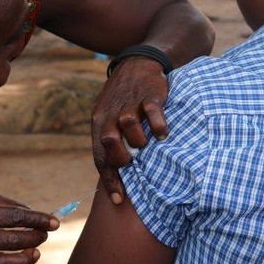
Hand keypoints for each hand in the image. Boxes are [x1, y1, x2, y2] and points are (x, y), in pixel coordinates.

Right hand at [0, 193, 58, 263]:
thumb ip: (10, 205)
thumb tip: (36, 214)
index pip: (15, 216)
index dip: (38, 219)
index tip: (54, 222)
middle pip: (12, 239)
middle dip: (35, 237)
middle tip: (43, 235)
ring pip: (4, 262)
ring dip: (25, 259)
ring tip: (35, 252)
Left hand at [91, 57, 167, 204]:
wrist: (138, 63)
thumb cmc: (123, 98)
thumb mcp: (109, 117)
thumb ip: (110, 142)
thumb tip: (116, 177)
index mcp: (99, 122)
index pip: (101, 156)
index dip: (109, 180)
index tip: (118, 200)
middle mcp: (112, 113)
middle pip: (109, 140)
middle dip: (121, 158)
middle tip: (134, 162)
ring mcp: (131, 102)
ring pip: (129, 125)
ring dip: (140, 140)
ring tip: (148, 143)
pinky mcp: (150, 94)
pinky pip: (152, 112)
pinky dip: (159, 126)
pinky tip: (163, 134)